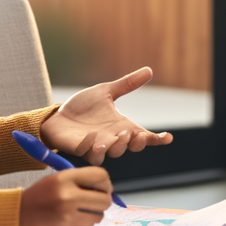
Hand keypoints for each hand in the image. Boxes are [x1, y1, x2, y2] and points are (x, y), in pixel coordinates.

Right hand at [19, 167, 113, 225]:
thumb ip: (79, 180)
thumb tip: (106, 187)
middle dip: (101, 202)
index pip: (101, 176)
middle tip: (91, 204)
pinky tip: (67, 225)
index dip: (105, 184)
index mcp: (63, 179)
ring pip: (98, 217)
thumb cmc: (36, 200)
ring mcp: (66, 218)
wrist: (13, 221)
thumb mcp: (54, 180)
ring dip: (90, 216)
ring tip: (73, 214)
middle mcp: (66, 197)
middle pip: (105, 200)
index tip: (102, 189)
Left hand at [40, 67, 173, 164]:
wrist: (58, 116)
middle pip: (131, 146)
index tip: (167, 137)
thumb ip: (127, 84)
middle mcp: (113, 138)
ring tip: (117, 136)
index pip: (143, 136)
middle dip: (135, 142)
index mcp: (122, 126)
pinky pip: (92, 154)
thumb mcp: (106, 91)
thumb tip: (149, 70)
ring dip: (118, 146)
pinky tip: (92, 138)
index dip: (156, 139)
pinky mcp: (82, 150)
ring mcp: (98, 146)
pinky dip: (95, 148)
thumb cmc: (82, 107)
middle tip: (131, 132)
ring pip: (114, 153)